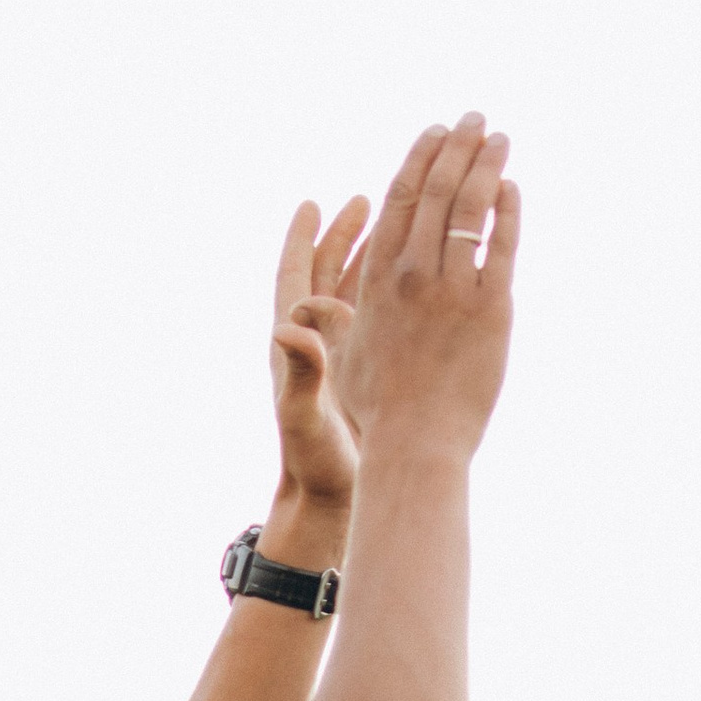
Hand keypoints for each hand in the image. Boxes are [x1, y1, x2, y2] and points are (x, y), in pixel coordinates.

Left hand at [269, 196, 370, 506]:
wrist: (327, 498)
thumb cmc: (311, 459)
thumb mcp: (303, 413)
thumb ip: (301, 369)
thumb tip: (286, 327)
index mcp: (294, 343)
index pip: (294, 277)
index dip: (302, 240)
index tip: (311, 204)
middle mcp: (316, 341)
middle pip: (328, 273)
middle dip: (345, 237)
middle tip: (365, 201)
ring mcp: (341, 355)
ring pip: (355, 293)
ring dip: (372, 259)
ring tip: (395, 227)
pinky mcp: (364, 372)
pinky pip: (376, 321)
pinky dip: (391, 295)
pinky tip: (415, 280)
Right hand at [336, 114, 518, 460]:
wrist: (417, 444)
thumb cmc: (376, 409)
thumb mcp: (342, 357)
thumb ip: (328, 323)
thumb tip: (297, 308)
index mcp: (377, 278)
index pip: (397, 200)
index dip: (417, 160)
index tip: (434, 133)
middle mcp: (412, 274)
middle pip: (435, 191)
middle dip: (456, 146)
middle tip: (475, 118)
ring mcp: (453, 288)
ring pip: (470, 207)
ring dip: (485, 164)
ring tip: (500, 137)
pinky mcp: (491, 308)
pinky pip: (502, 244)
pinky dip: (507, 210)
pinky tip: (513, 185)